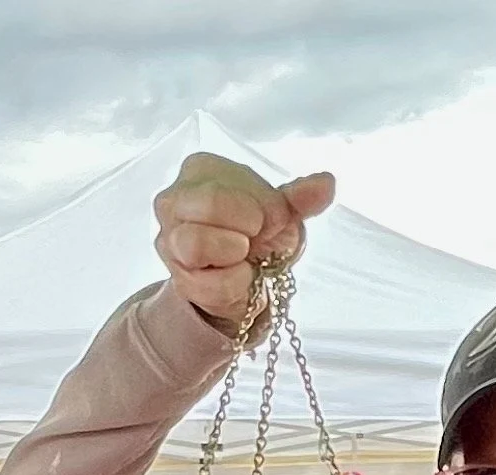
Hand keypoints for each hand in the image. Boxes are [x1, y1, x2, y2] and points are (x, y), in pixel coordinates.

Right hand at [154, 151, 334, 326]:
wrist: (248, 279)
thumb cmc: (259, 234)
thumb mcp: (283, 212)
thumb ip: (301, 197)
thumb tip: (326, 184)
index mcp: (200, 170)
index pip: (230, 177)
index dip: (261, 203)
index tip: (269, 218)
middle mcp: (174, 200)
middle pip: (207, 204)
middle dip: (246, 226)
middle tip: (256, 236)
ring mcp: (169, 240)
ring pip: (195, 243)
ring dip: (234, 253)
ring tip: (244, 254)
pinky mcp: (178, 277)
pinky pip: (206, 283)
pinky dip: (234, 283)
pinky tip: (241, 276)